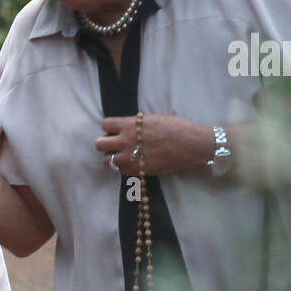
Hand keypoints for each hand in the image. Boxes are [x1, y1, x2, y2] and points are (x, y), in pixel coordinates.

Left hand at [95, 114, 211, 177]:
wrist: (191, 146)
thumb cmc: (176, 128)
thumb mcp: (153, 119)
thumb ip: (136, 123)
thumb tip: (126, 127)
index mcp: (130, 125)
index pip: (105, 124)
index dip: (109, 127)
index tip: (116, 130)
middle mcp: (126, 141)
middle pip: (99, 144)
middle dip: (105, 143)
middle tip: (115, 144)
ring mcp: (131, 158)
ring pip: (107, 160)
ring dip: (113, 157)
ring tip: (123, 155)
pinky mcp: (138, 171)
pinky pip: (120, 171)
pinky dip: (124, 168)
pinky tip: (133, 163)